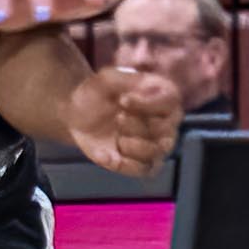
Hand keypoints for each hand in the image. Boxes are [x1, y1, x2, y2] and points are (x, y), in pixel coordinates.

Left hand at [69, 58, 183, 176]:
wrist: (78, 117)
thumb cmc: (97, 94)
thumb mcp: (105, 79)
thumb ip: (125, 78)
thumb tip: (140, 91)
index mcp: (164, 96)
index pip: (170, 101)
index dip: (147, 103)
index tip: (123, 100)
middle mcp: (167, 121)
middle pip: (164, 129)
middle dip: (135, 125)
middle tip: (118, 118)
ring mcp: (157, 145)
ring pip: (155, 151)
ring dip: (130, 144)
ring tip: (116, 135)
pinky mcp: (143, 164)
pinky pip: (145, 170)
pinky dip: (123, 164)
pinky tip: (107, 155)